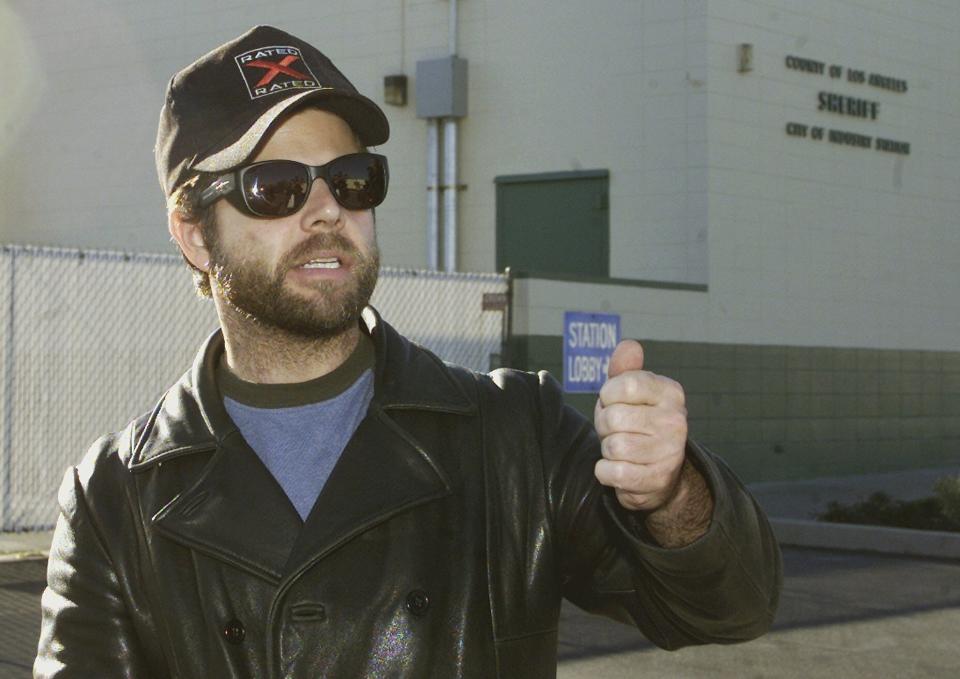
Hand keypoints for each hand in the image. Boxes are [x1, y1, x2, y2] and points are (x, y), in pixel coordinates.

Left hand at [593, 340, 687, 511]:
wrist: (659, 475)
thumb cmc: (637, 425)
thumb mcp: (632, 394)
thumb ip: (625, 370)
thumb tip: (629, 345)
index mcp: (671, 393)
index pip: (625, 384)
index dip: (608, 396)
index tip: (613, 403)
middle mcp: (676, 421)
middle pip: (613, 417)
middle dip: (605, 426)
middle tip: (616, 431)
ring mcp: (669, 452)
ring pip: (612, 446)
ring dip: (607, 450)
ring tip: (620, 449)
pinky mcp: (656, 480)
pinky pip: (611, 472)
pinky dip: (605, 472)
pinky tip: (618, 468)